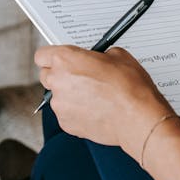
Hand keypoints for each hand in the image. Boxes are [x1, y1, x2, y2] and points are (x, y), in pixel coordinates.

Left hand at [35, 45, 173, 162]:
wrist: (137, 118)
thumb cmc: (129, 87)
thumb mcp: (117, 55)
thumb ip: (97, 55)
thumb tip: (96, 58)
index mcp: (65, 60)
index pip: (42, 55)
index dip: (52, 56)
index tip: (62, 59)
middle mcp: (57, 81)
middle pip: (46, 76)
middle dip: (60, 75)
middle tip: (80, 76)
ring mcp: (60, 105)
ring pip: (58, 96)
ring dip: (69, 95)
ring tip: (93, 96)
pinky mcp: (66, 124)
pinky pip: (66, 114)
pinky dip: (76, 112)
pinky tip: (95, 109)